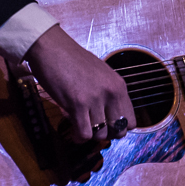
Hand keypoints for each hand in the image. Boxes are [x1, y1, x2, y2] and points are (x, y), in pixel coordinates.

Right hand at [23, 25, 136, 141]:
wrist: (52, 48)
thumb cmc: (73, 60)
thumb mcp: (101, 74)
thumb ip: (108, 94)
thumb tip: (109, 117)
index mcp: (119, 85)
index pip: (132, 122)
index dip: (119, 127)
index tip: (107, 125)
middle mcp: (111, 93)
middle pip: (119, 132)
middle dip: (106, 134)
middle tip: (94, 128)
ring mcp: (95, 99)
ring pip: (100, 135)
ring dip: (90, 134)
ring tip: (81, 125)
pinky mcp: (77, 104)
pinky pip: (84, 134)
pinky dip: (78, 137)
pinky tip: (73, 131)